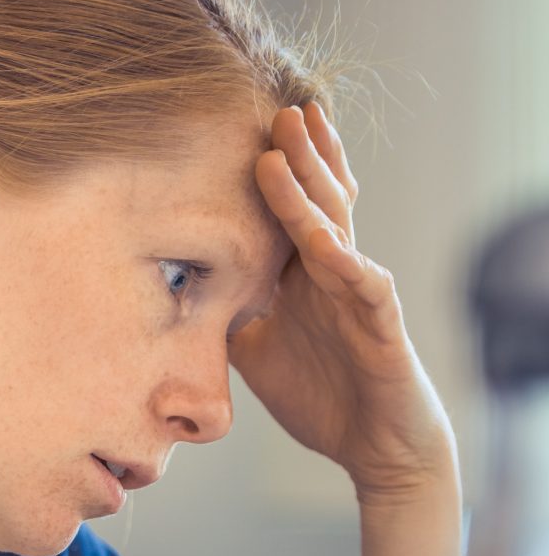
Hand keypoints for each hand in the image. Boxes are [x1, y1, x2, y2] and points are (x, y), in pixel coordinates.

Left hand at [228, 103, 456, 498]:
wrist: (374, 447)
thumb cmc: (319, 391)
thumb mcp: (254, 348)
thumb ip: (225, 313)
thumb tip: (173, 292)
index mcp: (304, 273)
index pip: (291, 208)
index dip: (279, 168)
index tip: (249, 125)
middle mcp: (333, 273)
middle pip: (316, 201)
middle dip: (297, 154)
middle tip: (276, 108)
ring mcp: (359, 295)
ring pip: (336, 229)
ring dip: (309, 189)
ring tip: (285, 148)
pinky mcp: (382, 327)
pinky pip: (366, 288)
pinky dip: (346, 262)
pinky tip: (323, 241)